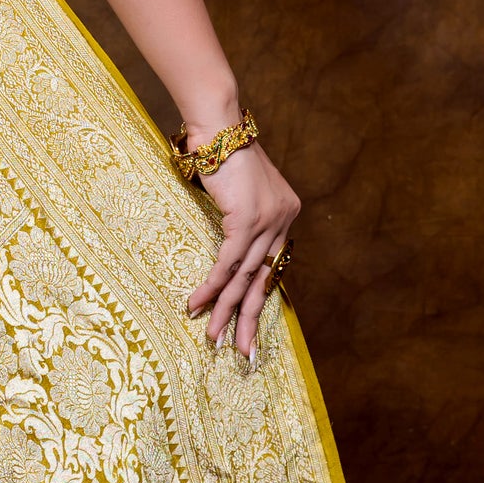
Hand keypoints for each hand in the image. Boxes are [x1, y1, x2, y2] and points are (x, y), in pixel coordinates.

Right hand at [182, 132, 299, 364]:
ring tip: (214, 340)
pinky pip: (228, 262)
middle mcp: (282, 220)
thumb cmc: (219, 152)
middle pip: (264, 281)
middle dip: (250, 321)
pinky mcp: (247, 219)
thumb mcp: (237, 189)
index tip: (247, 329)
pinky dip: (212, 286)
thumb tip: (227, 241)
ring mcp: (268, 221)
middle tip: (242, 354)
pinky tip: (199, 305)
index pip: (271, 267)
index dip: (257, 300)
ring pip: (244, 277)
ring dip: (226, 311)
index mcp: (284, 215)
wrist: (217, 128)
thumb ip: (240, 214)